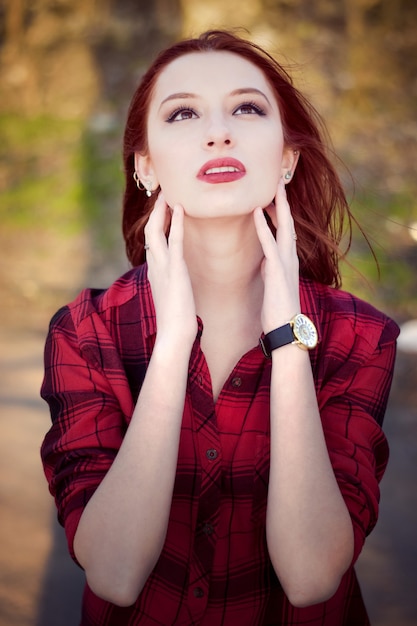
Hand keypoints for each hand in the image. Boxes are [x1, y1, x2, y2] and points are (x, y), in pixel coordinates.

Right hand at [144, 193, 196, 348]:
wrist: (173, 334)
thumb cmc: (176, 319)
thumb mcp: (172, 295)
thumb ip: (172, 283)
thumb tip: (176, 280)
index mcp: (154, 271)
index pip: (151, 241)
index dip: (155, 223)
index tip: (162, 208)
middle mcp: (154, 266)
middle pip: (149, 231)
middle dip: (155, 211)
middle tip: (162, 193)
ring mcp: (163, 267)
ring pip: (156, 231)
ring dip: (162, 211)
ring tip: (168, 193)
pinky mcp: (175, 271)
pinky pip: (175, 241)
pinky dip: (177, 223)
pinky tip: (180, 208)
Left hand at [253, 179, 300, 333]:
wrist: (286, 329)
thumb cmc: (278, 311)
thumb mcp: (273, 286)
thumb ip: (271, 271)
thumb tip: (266, 263)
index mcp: (288, 262)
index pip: (285, 231)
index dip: (281, 212)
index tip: (274, 195)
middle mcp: (290, 258)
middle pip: (288, 222)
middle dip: (284, 201)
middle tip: (278, 181)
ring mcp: (285, 262)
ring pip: (283, 227)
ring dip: (278, 206)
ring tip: (273, 187)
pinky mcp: (277, 270)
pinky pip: (269, 243)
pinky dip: (263, 226)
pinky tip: (256, 211)